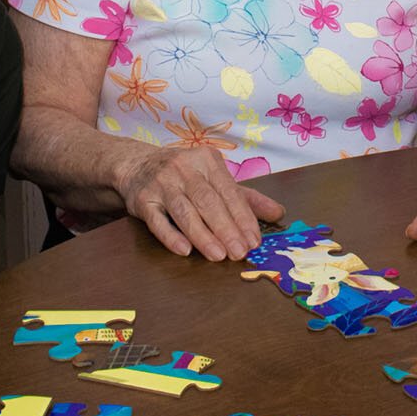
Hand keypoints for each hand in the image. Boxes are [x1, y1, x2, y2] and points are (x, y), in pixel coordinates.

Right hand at [113, 142, 284, 260]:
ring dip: (202, 235)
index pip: (229, 192)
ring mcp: (161, 182)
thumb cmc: (185, 176)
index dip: (242, 218)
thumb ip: (246, 198)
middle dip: (226, 229)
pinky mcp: (141, 198)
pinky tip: (184, 250)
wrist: (137, 165)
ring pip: (184, 211)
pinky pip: (157, 220)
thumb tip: (279, 213)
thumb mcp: (216, 179)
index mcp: (207, 160)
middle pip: (208, 202)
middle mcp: (184, 168)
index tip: (254, 241)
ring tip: (219, 255)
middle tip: (239, 252)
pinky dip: (171, 235)